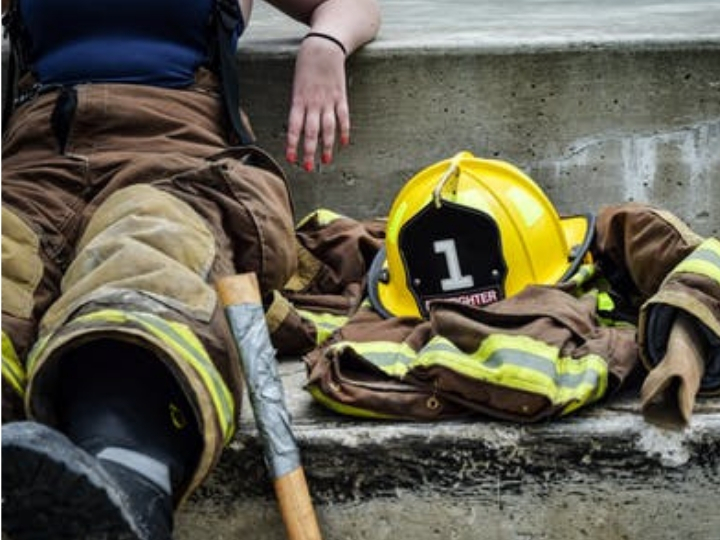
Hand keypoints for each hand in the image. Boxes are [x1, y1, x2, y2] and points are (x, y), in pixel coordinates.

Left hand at [285, 34, 349, 171]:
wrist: (323, 47)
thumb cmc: (306, 67)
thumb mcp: (296, 86)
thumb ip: (299, 107)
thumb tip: (299, 128)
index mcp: (299, 100)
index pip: (294, 127)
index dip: (292, 144)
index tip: (291, 159)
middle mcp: (313, 103)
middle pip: (311, 132)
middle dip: (310, 152)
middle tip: (309, 168)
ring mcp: (328, 101)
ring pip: (328, 128)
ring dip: (326, 146)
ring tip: (326, 161)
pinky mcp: (341, 97)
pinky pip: (343, 117)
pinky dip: (344, 131)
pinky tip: (343, 143)